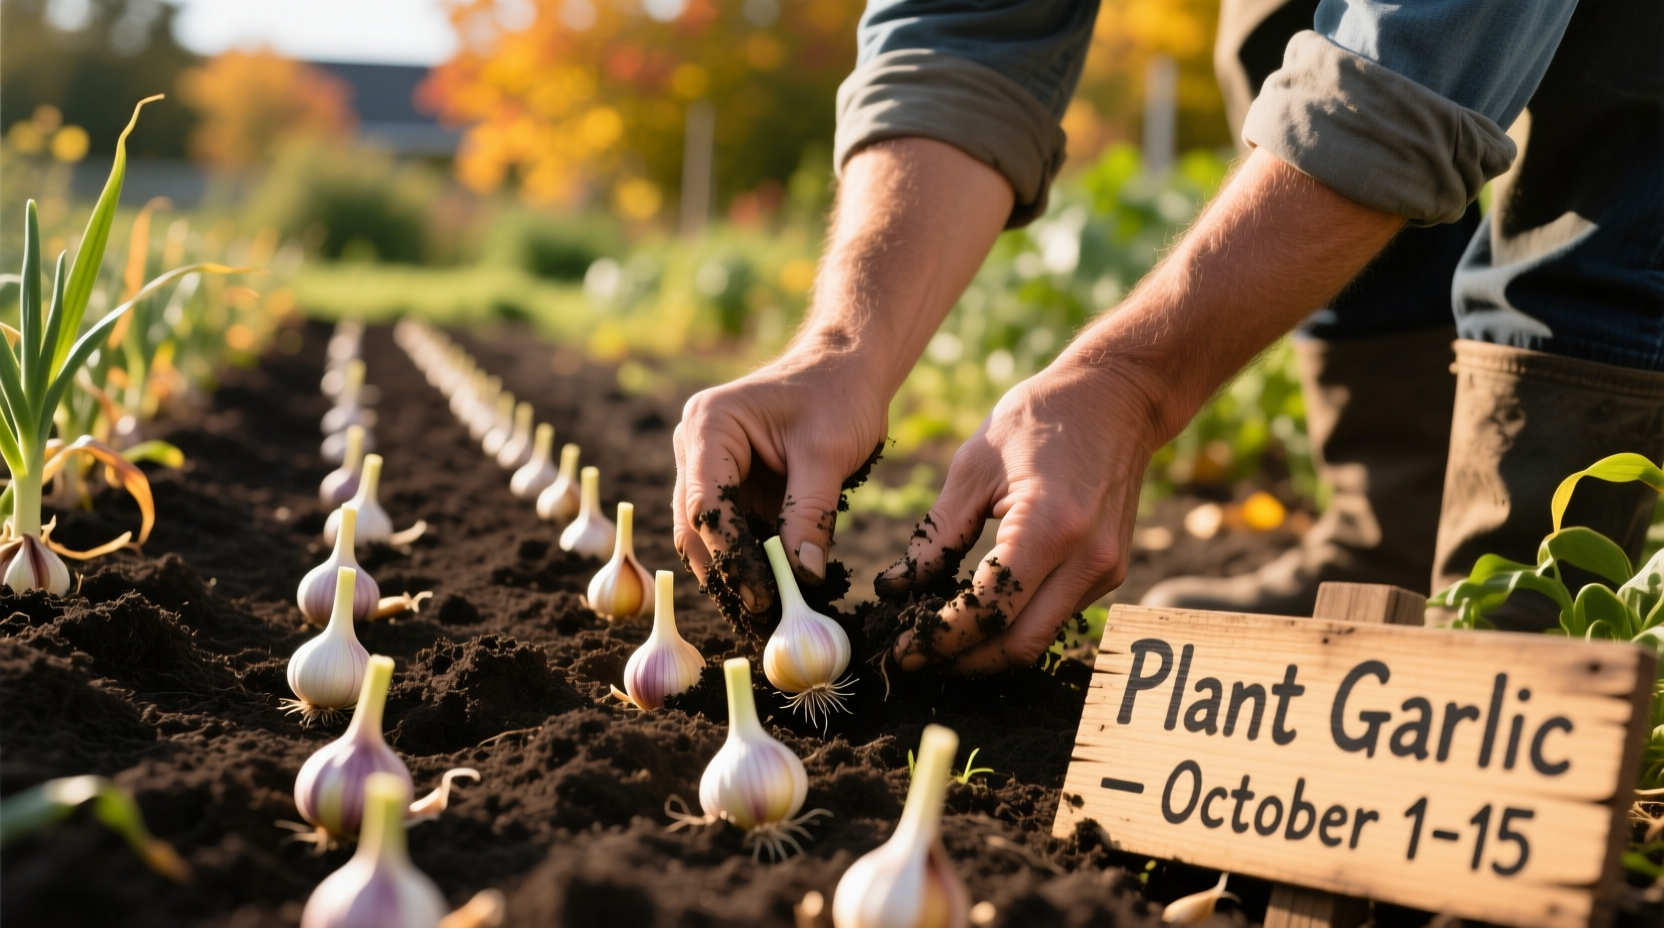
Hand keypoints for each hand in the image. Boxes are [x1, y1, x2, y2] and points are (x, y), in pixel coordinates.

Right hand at [674, 345, 889, 614]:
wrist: (847, 367)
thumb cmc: (838, 395)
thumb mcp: (828, 454)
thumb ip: (811, 514)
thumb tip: (802, 576)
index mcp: (710, 426)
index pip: (707, 505)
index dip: (731, 556)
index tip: (762, 596)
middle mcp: (695, 446)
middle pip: (697, 525)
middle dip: (727, 573)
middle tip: (761, 617)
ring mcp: (707, 466)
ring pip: (709, 534)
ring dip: (736, 572)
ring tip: (768, 613)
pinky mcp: (729, 483)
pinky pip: (732, 530)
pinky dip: (750, 559)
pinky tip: (774, 590)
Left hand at [878, 360, 1162, 672]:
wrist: (1117, 399)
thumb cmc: (1039, 419)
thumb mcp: (974, 466)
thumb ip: (937, 534)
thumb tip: (896, 588)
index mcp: (1048, 527)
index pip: (988, 610)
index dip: (939, 638)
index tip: (901, 649)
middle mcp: (1086, 559)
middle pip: (1018, 644)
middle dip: (963, 661)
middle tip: (917, 657)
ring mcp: (1106, 570)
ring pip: (1039, 637)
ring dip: (988, 649)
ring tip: (939, 639)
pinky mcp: (1111, 571)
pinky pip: (1056, 616)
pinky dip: (1016, 625)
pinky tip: (980, 614)